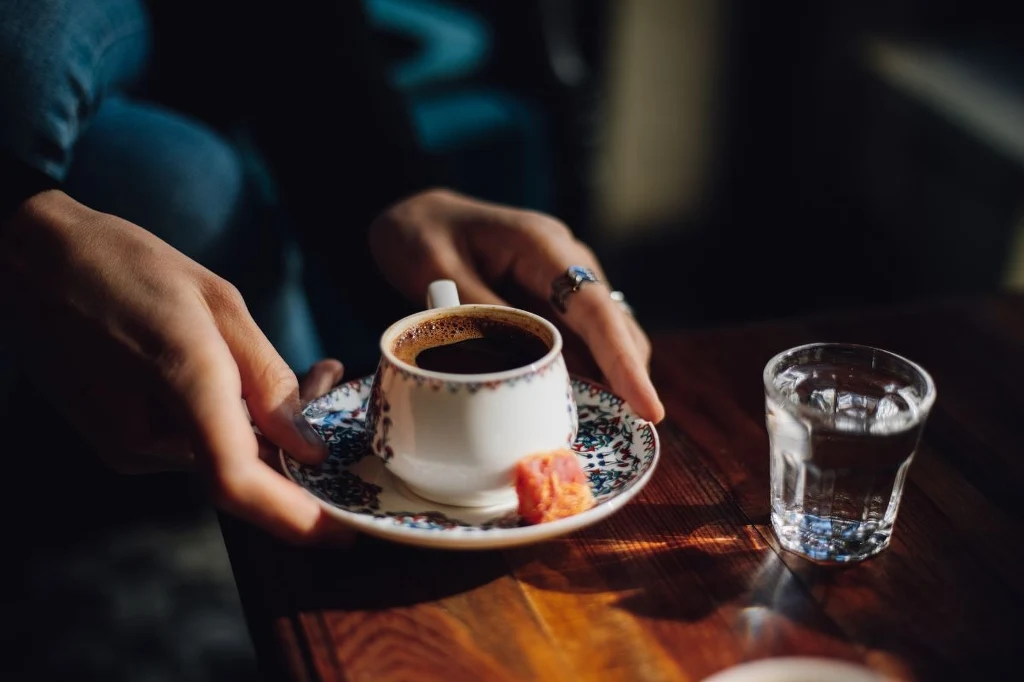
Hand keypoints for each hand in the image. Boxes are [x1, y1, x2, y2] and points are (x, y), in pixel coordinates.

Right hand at [0, 191, 340, 542]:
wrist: (33, 262)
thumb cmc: (127, 266)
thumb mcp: (219, 303)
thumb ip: (267, 379)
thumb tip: (308, 448)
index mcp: (181, 383)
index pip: (238, 481)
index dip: (294, 518)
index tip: (341, 533)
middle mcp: (146, 435)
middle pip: (243, 472)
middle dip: (299, 450)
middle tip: (332, 387)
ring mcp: (126, 446)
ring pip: (222, 457)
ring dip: (268, 428)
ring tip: (304, 370)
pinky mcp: (119, 442)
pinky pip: (194, 445)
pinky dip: (231, 423)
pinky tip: (244, 377)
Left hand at [369, 189, 663, 421]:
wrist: (417, 216)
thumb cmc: (420, 235)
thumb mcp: (434, 270)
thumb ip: (478, 313)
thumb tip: (517, 367)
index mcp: (541, 246)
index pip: (595, 309)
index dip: (623, 361)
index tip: (648, 407)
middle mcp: (566, 260)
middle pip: (616, 325)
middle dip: (628, 377)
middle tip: (628, 431)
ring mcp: (563, 280)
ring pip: (604, 335)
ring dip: (608, 378)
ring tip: (603, 424)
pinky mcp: (552, 299)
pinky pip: (578, 339)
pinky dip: (583, 370)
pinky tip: (572, 401)